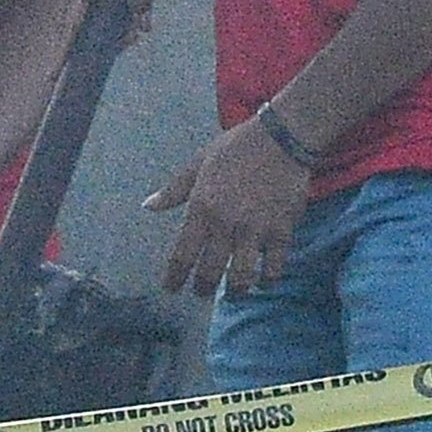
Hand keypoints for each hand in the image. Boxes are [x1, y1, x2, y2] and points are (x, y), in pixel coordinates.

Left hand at [151, 118, 313, 297]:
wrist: (281, 138)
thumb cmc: (236, 148)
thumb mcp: (198, 163)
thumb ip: (174, 190)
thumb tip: (148, 206)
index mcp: (201, 208)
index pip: (181, 255)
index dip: (174, 278)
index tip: (171, 288)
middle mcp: (225, 224)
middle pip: (209, 273)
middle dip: (202, 289)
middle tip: (201, 293)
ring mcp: (255, 230)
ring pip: (241, 277)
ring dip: (235, 290)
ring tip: (234, 291)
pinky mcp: (282, 231)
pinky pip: (274, 268)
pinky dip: (267, 279)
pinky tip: (263, 279)